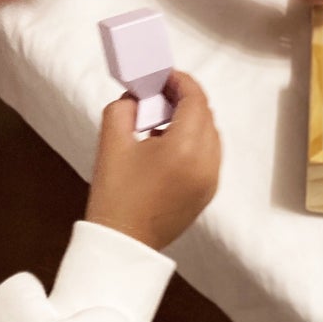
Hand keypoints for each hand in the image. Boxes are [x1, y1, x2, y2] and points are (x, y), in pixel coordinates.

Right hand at [85, 71, 220, 250]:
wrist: (122, 245)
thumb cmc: (115, 196)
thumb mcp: (111, 144)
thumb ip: (123, 108)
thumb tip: (137, 96)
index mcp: (185, 148)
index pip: (195, 99)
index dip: (180, 82)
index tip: (163, 76)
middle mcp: (207, 162)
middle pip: (205, 115)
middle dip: (184, 99)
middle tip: (158, 94)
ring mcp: (211, 179)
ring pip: (210, 134)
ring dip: (191, 120)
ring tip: (161, 120)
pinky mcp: (208, 192)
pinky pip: (209, 154)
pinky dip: (194, 142)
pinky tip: (168, 145)